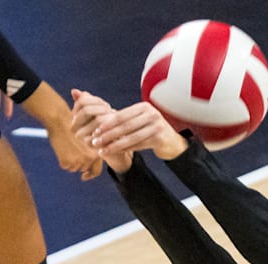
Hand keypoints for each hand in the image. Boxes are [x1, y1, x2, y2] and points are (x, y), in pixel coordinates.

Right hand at [22, 82, 102, 180]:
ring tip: (66, 147)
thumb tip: (87, 169)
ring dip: (69, 161)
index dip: (90, 175)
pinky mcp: (68, 161)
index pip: (97, 170)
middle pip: (84, 169)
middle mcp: (90, 157)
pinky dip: (62, 160)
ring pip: (74, 168)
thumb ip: (90, 151)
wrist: (60, 120)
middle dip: (78, 164)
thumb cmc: (73, 126)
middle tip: (70, 154)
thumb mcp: (87, 139)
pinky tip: (61, 149)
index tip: (84, 177)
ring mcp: (80, 160)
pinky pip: (65, 166)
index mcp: (97, 151)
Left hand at [71, 89, 188, 171]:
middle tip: (95, 141)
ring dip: (114, 144)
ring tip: (102, 150)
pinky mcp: (159, 138)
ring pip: (130, 137)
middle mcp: (151, 114)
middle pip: (125, 126)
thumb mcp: (138, 120)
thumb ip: (123, 119)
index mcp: (144, 107)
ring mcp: (157, 126)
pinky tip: (114, 152)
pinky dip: (124, 149)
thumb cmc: (151, 130)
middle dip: (108, 134)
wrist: (172, 142)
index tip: (95, 131)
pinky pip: (137, 145)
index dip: (107, 123)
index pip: (121, 115)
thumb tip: (99, 119)